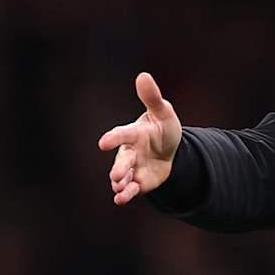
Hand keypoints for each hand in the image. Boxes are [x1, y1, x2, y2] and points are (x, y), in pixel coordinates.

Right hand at [98, 72, 182, 205]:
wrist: (171, 150)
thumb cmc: (163, 128)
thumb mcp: (163, 113)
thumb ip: (152, 98)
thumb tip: (143, 76)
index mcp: (133, 133)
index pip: (122, 135)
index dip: (113, 138)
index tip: (103, 143)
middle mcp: (129, 152)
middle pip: (122, 160)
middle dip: (118, 168)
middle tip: (116, 175)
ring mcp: (132, 168)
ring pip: (122, 178)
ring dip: (120, 183)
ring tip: (118, 188)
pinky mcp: (138, 182)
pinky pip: (130, 190)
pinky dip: (125, 194)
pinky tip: (121, 198)